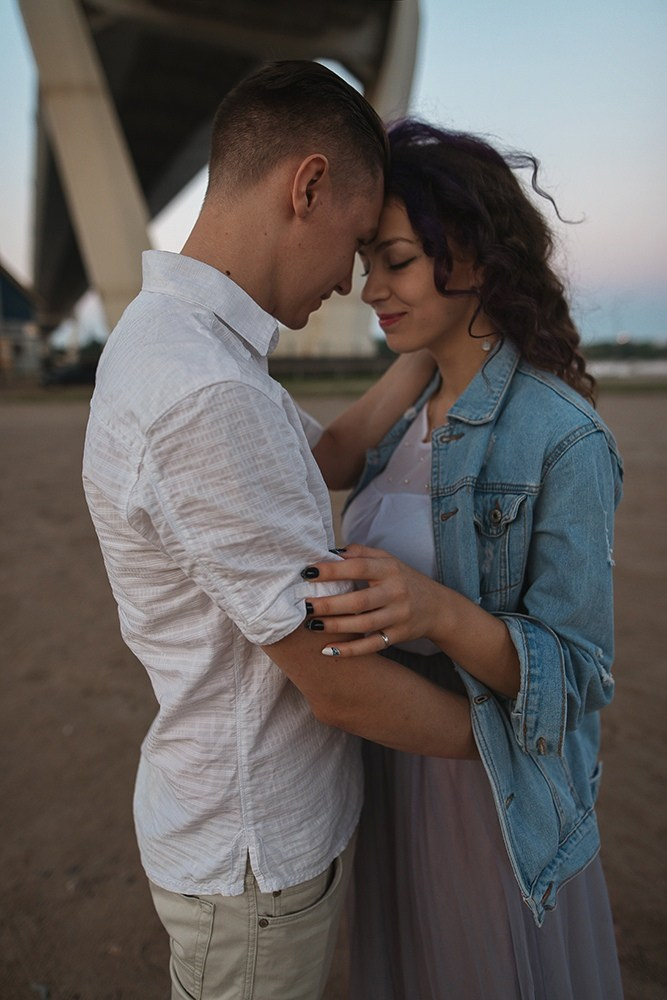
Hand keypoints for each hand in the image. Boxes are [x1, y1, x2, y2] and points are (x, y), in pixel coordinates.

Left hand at [303, 544, 443, 655]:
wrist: (437, 607)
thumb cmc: (403, 579)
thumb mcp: (387, 560)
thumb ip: (359, 553)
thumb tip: (327, 552)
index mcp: (390, 569)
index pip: (359, 567)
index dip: (332, 570)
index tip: (307, 572)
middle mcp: (396, 592)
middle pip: (359, 600)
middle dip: (329, 604)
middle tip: (304, 605)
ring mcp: (399, 616)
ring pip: (364, 624)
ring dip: (335, 626)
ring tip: (310, 625)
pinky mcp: (398, 636)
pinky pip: (372, 645)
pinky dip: (350, 650)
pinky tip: (327, 651)